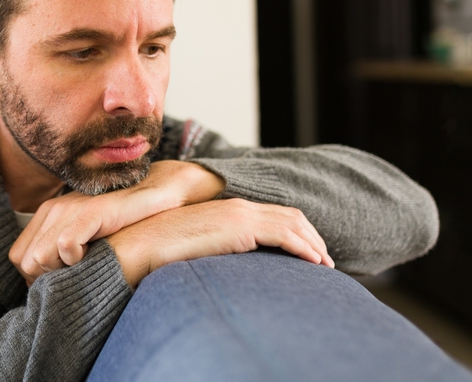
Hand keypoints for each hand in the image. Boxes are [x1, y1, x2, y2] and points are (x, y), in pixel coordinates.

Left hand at [10, 161, 224, 283]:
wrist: (155, 193)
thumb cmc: (122, 221)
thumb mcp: (86, 235)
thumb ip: (63, 252)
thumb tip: (47, 284)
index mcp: (47, 214)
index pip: (18, 256)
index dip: (36, 275)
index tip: (61, 278)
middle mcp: (52, 209)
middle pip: (25, 261)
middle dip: (46, 276)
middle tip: (73, 274)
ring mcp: (69, 209)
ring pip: (39, 256)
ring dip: (59, 270)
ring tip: (83, 265)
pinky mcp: (90, 212)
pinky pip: (64, 244)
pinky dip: (74, 259)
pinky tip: (91, 256)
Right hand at [107, 197, 333, 287]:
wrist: (145, 243)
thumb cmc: (164, 250)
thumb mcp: (200, 247)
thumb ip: (220, 248)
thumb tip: (232, 264)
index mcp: (229, 209)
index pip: (275, 214)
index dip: (297, 231)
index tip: (309, 251)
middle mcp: (238, 206)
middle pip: (290, 215)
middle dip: (312, 236)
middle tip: (325, 259)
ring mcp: (240, 213)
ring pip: (293, 223)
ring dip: (314, 243)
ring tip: (326, 264)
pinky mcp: (240, 225)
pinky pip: (284, 233)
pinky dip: (304, 247)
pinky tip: (314, 263)